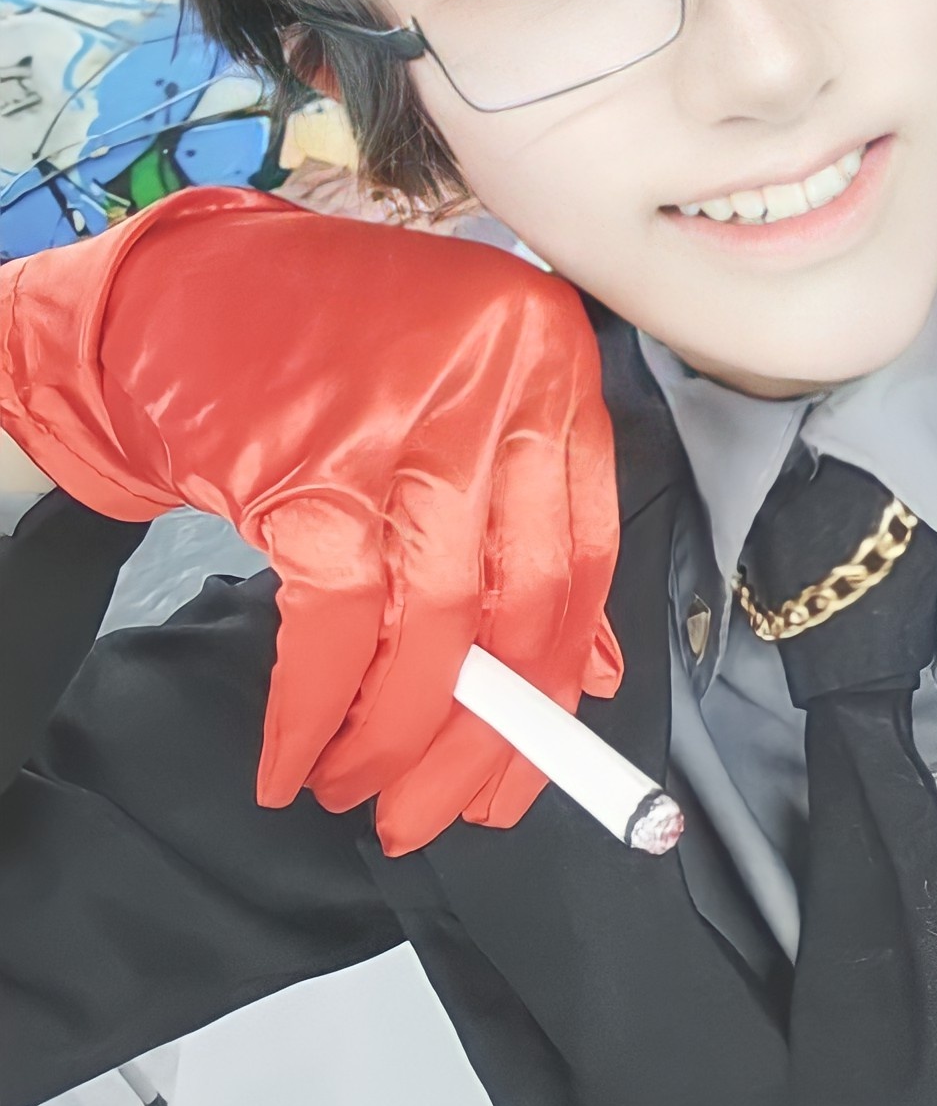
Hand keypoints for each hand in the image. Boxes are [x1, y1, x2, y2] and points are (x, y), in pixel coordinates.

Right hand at [0, 186, 621, 852]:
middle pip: (520, 600)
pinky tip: (295, 760)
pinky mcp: (313, 460)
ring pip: (432, 625)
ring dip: (395, 737)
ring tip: (359, 792)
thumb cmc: (331, 348)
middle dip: (483, 735)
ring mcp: (409, 419)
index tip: (535, 760)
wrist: (178, 291)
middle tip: (440, 813)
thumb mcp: (459, 400)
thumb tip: (583, 674)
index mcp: (553, 363)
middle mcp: (499, 382)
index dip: (561, 672)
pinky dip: (314, 710)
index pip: (588, 550)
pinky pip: (334, 625)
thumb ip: (527, 519)